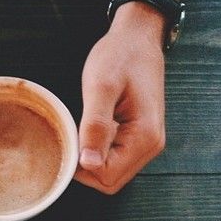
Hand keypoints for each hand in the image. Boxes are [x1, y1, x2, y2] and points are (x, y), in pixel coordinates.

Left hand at [75, 2, 166, 193]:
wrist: (136, 39)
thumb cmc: (119, 57)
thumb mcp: (101, 88)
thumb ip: (95, 127)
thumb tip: (88, 163)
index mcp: (144, 137)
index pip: (107, 176)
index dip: (82, 168)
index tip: (70, 143)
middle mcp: (150, 146)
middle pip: (110, 181)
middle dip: (86, 168)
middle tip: (74, 138)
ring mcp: (146, 144)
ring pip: (111, 174)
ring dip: (91, 161)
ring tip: (83, 132)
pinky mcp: (138, 139)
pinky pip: (114, 160)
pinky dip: (98, 154)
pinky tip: (91, 132)